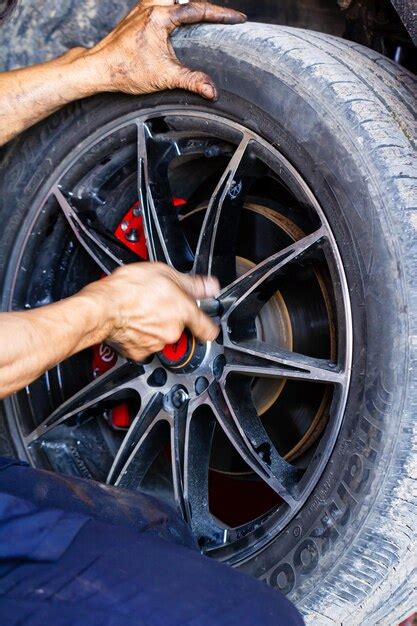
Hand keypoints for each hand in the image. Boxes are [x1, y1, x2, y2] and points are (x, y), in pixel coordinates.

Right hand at [79, 262, 219, 360]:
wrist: (102, 308)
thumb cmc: (128, 289)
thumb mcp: (164, 273)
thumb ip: (192, 283)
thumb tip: (211, 286)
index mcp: (183, 312)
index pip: (208, 328)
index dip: (209, 327)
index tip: (209, 327)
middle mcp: (173, 331)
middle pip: (180, 328)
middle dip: (171, 318)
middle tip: (157, 304)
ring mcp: (156, 344)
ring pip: (161, 337)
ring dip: (155, 326)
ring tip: (141, 311)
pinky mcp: (139, 353)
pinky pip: (144, 345)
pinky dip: (140, 336)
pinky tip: (132, 323)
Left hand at [86, 0, 245, 99]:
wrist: (98, 68)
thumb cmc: (125, 69)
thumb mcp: (164, 76)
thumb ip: (191, 81)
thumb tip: (212, 91)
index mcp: (160, 16)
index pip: (198, 9)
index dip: (221, 14)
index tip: (238, 18)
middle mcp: (151, 6)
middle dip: (207, 8)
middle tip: (225, 18)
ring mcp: (143, 8)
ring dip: (190, 6)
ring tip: (206, 17)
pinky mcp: (137, 15)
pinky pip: (162, 3)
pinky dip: (177, 8)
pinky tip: (181, 20)